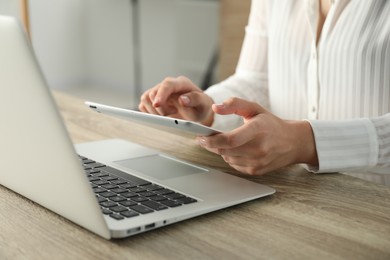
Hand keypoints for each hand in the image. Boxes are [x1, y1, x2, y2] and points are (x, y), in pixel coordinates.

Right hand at [138, 76, 214, 125]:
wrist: (198, 110)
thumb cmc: (201, 106)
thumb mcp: (203, 104)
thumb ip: (195, 100)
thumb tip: (182, 99)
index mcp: (181, 83)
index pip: (167, 84)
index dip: (161, 94)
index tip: (157, 105)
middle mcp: (169, 85)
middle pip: (153, 93)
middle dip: (161, 108)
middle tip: (173, 113)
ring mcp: (160, 92)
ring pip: (146, 98)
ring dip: (154, 111)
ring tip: (167, 115)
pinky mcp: (154, 99)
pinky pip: (143, 105)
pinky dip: (149, 113)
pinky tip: (160, 116)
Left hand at [196, 98, 317, 174]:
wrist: (293, 142)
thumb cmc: (271, 124)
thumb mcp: (255, 108)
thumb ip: (234, 104)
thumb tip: (216, 108)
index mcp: (258, 130)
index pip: (229, 140)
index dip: (211, 140)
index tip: (200, 137)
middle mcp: (259, 148)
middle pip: (225, 150)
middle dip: (211, 144)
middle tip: (206, 138)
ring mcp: (258, 161)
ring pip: (227, 158)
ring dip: (221, 150)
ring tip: (225, 141)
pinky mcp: (256, 170)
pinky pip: (234, 165)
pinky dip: (230, 157)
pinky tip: (237, 149)